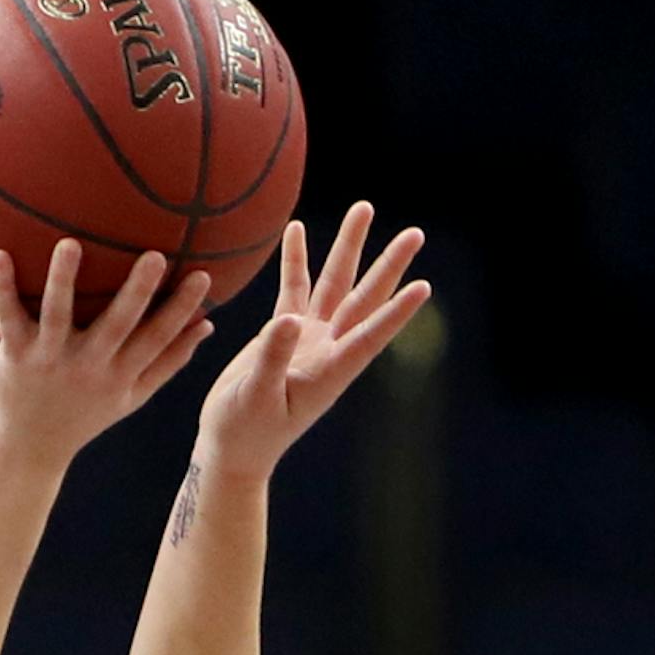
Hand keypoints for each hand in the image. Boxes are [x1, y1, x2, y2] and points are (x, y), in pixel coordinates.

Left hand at [0, 240, 212, 462]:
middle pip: (116, 325)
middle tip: (155, 254)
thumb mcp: (131, 396)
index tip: (204, 276)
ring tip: (69, 243)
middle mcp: (87, 366)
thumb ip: (169, 360)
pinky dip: (3, 287)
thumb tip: (208, 325)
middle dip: (136, 292)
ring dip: (63, 279)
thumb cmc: (85, 413)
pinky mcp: (15, 355)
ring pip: (58, 315)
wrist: (27, 446)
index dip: (182, 310)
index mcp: (119, 374)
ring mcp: (50, 359)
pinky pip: (8, 317)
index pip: (157, 339)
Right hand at [197, 205, 429, 478]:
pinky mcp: (285, 333)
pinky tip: (297, 229)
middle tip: (416, 233)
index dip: (396, 313)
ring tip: (363, 208)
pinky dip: (296, 260)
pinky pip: (294, 288)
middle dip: (388, 265)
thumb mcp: (256, 398)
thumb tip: (288, 318)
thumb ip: (273, 358)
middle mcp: (328, 350)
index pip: (369, 337)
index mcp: (328, 372)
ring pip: (334, 285)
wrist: (231, 446)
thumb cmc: (245, 433)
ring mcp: (309, 339)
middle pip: (363, 299)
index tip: (423, 286)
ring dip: (348, 248)